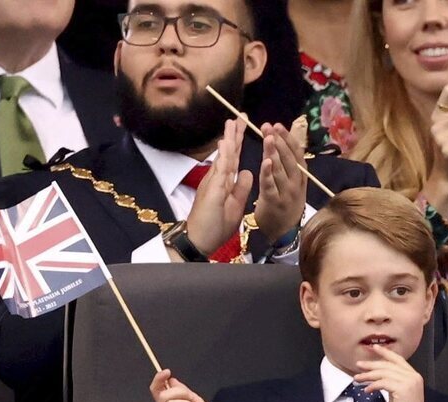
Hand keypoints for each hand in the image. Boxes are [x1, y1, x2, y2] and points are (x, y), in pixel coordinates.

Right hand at [185, 119, 253, 253]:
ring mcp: (214, 183)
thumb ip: (241, 188)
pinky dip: (224, 156)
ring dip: (228, 139)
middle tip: (239, 115)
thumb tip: (248, 172)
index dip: (238, 142)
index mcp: (224, 182)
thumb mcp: (235, 205)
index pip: (233, 158)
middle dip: (234, 134)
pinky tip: (226, 142)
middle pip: (228, 153)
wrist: (199, 240)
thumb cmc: (214, 226)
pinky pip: (220, 171)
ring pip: (224, 157)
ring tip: (232, 121)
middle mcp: (217, 179)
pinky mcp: (212, 190)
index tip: (242, 126)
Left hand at [252, 122, 306, 243]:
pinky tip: (266, 162)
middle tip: (269, 126)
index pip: (295, 153)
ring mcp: (286, 192)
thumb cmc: (284, 205)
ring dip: (274, 152)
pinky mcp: (274, 202)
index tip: (278, 125)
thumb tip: (281, 145)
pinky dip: (268, 173)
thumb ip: (286, 167)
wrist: (283, 232)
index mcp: (300, 176)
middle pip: (288, 158)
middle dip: (279, 140)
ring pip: (280, 169)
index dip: (287, 138)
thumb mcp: (290, 184)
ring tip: (268, 137)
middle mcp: (296, 182)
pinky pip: (270, 185)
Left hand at [354, 345, 428, 401]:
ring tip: (357, 379)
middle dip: (371, 364)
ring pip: (384, 373)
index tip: (373, 348)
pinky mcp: (403, 390)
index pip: (398, 359)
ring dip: (368, 375)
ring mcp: (410, 382)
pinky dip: (372, 385)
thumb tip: (378, 375)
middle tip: (358, 365)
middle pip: (388, 365)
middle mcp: (414, 377)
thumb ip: (393, 382)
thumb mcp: (399, 394)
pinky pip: (382, 383)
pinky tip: (366, 390)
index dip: (385, 353)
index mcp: (414, 376)